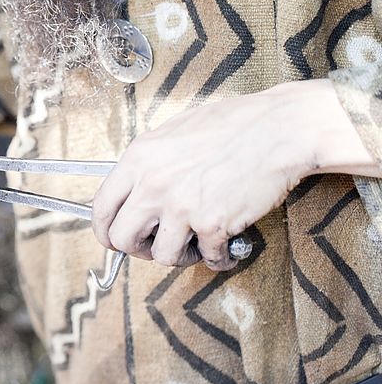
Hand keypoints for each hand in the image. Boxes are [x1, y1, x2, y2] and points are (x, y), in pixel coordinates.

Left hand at [91, 79, 380, 269]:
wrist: (281, 128)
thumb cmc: (234, 124)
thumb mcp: (174, 132)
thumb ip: (149, 162)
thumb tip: (135, 191)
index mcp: (139, 159)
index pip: (101, 207)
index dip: (105, 230)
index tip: (114, 239)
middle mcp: (153, 184)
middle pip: (123, 239)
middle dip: (139, 249)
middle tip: (157, 245)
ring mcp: (181, 205)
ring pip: (161, 256)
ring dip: (179, 257)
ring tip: (196, 246)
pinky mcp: (212, 223)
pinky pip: (207, 258)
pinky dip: (219, 259)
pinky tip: (227, 249)